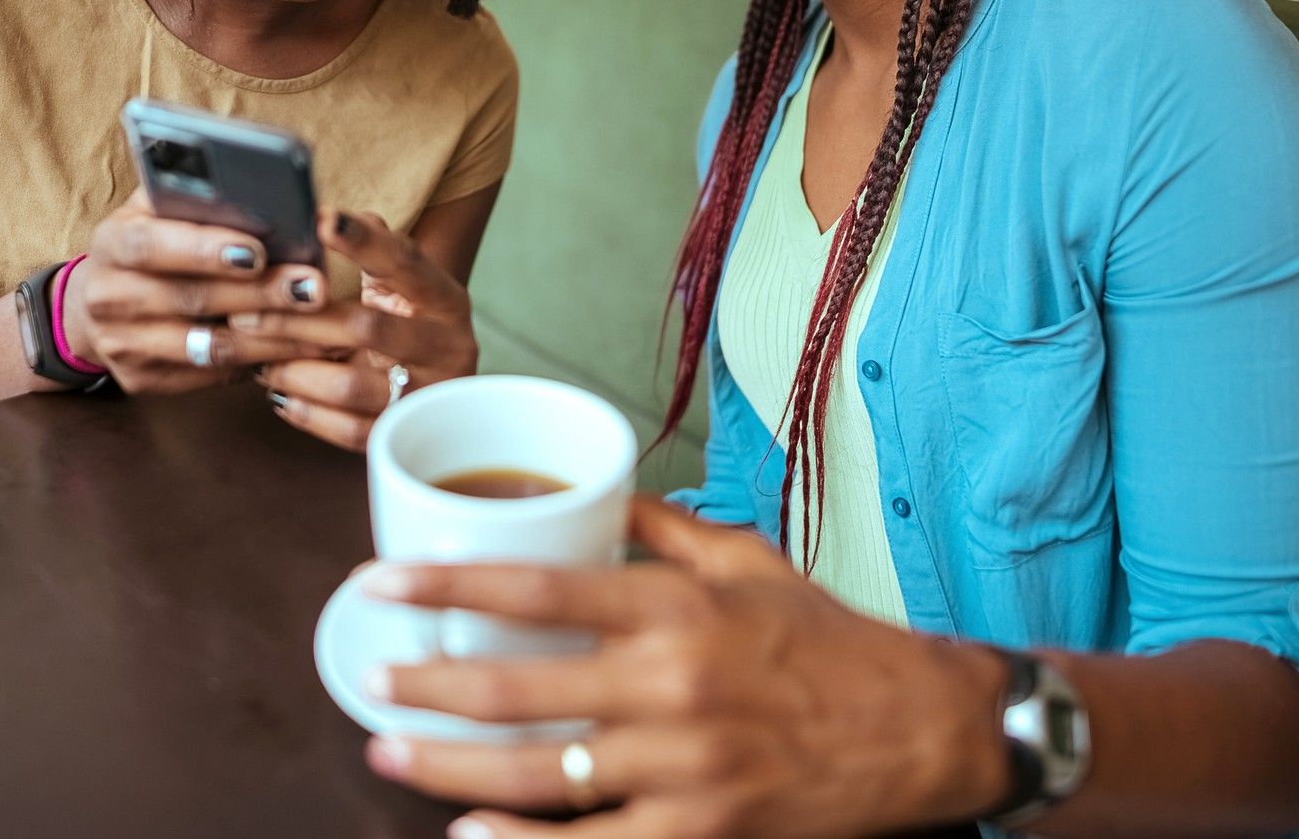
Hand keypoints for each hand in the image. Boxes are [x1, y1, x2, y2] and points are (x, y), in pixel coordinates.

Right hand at [60, 192, 328, 393]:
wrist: (100, 301)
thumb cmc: (152, 240)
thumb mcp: (159, 209)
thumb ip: (197, 199)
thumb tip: (265, 195)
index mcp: (111, 242)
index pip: (151, 245)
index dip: (204, 250)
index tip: (259, 251)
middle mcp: (108, 297)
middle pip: (191, 299)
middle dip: (260, 294)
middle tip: (314, 288)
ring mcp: (122, 345)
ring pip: (208, 347)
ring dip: (271, 337)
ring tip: (322, 324)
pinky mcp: (142, 380)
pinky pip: (212, 376)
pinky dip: (260, 362)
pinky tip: (301, 349)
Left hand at [227, 209, 477, 449]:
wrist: (441, 389)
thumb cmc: (405, 320)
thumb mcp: (398, 282)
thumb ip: (370, 245)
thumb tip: (321, 215)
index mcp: (445, 298)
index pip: (404, 262)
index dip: (364, 241)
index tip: (320, 219)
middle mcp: (447, 346)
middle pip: (365, 328)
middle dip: (296, 320)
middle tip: (243, 312)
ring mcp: (429, 396)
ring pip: (351, 387)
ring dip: (294, 371)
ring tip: (258, 358)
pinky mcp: (406, 435)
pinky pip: (349, 431)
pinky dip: (307, 413)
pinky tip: (279, 394)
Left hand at [359, 497, 1010, 837]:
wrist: (926, 728)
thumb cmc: (832, 640)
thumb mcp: (750, 563)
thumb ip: (665, 527)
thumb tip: (594, 493)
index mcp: (678, 606)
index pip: (538, 587)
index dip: (449, 584)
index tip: (383, 583)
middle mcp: (675, 683)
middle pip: (521, 689)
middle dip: (429, 686)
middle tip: (372, 679)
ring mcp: (688, 766)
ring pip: (542, 775)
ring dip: (451, 766)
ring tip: (390, 750)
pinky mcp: (707, 830)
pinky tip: (470, 835)